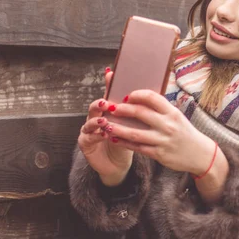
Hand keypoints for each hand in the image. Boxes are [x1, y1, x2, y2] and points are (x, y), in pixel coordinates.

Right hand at [78, 68, 132, 185]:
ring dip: (96, 120)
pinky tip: (103, 134)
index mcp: (110, 111)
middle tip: (106, 103)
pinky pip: (87, 137)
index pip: (109, 94)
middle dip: (100, 103)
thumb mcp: (136, 126)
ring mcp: (88, 130)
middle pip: (96, 106)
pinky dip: (95, 135)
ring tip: (104, 120)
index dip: (109, 84)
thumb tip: (154, 94)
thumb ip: (140, 111)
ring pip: (88, 121)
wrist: (119, 165)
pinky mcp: (85, 143)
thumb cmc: (128, 143)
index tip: (111, 74)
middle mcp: (97, 118)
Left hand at [103, 89, 218, 176]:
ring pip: (134, 133)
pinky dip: (124, 143)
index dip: (136, 95)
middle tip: (110, 108)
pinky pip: (137, 147)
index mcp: (172, 112)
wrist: (199, 154)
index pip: (152, 97)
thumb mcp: (177, 117)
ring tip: (106, 124)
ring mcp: (163, 140)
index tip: (126, 96)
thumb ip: (161, 109)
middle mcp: (168, 125)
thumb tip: (140, 99)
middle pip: (140, 113)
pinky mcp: (159, 154)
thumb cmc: (185, 133)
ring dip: (118, 128)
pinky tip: (115, 139)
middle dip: (122, 109)